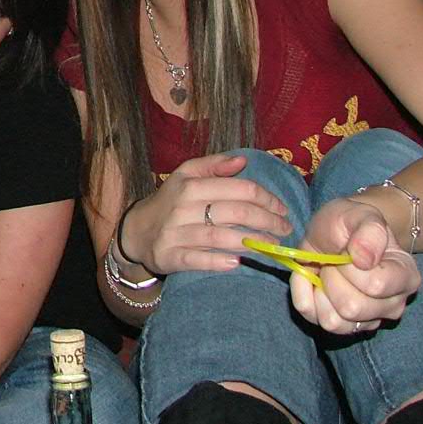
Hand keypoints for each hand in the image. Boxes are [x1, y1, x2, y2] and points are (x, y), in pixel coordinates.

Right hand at [121, 154, 292, 273]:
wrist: (137, 230)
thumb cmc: (170, 201)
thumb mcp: (185, 175)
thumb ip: (214, 165)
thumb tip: (243, 161)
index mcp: (191, 185)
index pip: (240, 189)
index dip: (268, 199)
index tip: (282, 209)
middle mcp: (183, 208)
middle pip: (236, 213)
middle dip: (268, 222)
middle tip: (285, 230)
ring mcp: (175, 233)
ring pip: (220, 237)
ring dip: (251, 243)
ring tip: (271, 246)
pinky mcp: (170, 255)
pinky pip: (197, 259)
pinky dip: (218, 261)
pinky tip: (237, 262)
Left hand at [289, 196, 420, 333]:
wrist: (335, 233)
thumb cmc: (351, 224)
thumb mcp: (361, 214)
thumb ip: (369, 231)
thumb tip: (363, 259)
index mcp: (406, 277)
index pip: (375, 286)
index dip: (349, 266)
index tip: (345, 251)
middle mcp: (393, 305)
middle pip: (352, 307)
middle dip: (332, 278)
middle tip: (333, 260)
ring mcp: (369, 320)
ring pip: (334, 322)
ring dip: (319, 291)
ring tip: (326, 272)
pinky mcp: (344, 326)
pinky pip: (315, 320)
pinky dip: (305, 297)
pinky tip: (312, 280)